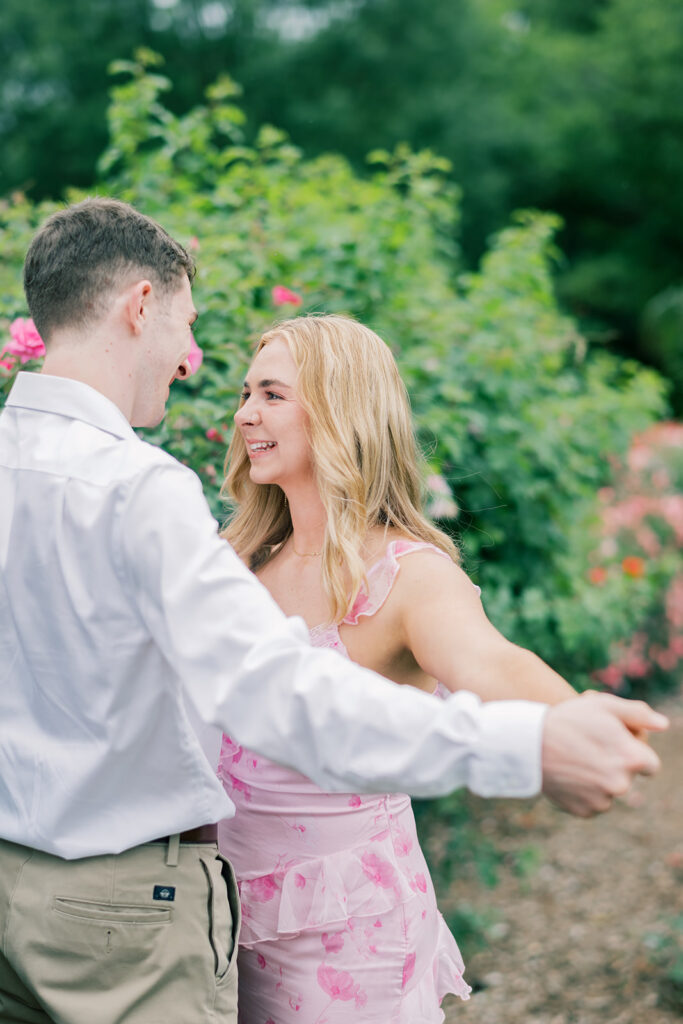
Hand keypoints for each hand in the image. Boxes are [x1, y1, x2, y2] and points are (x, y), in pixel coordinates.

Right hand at [541, 691, 668, 816]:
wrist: (527, 744)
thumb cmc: (568, 719)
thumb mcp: (604, 705)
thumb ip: (639, 714)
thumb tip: (663, 725)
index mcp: (633, 758)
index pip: (650, 764)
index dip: (633, 751)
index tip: (613, 743)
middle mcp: (622, 784)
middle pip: (627, 777)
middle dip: (614, 764)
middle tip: (589, 747)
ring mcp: (603, 801)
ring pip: (610, 791)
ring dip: (599, 779)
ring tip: (575, 759)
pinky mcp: (584, 811)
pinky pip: (592, 803)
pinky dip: (584, 792)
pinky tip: (569, 774)